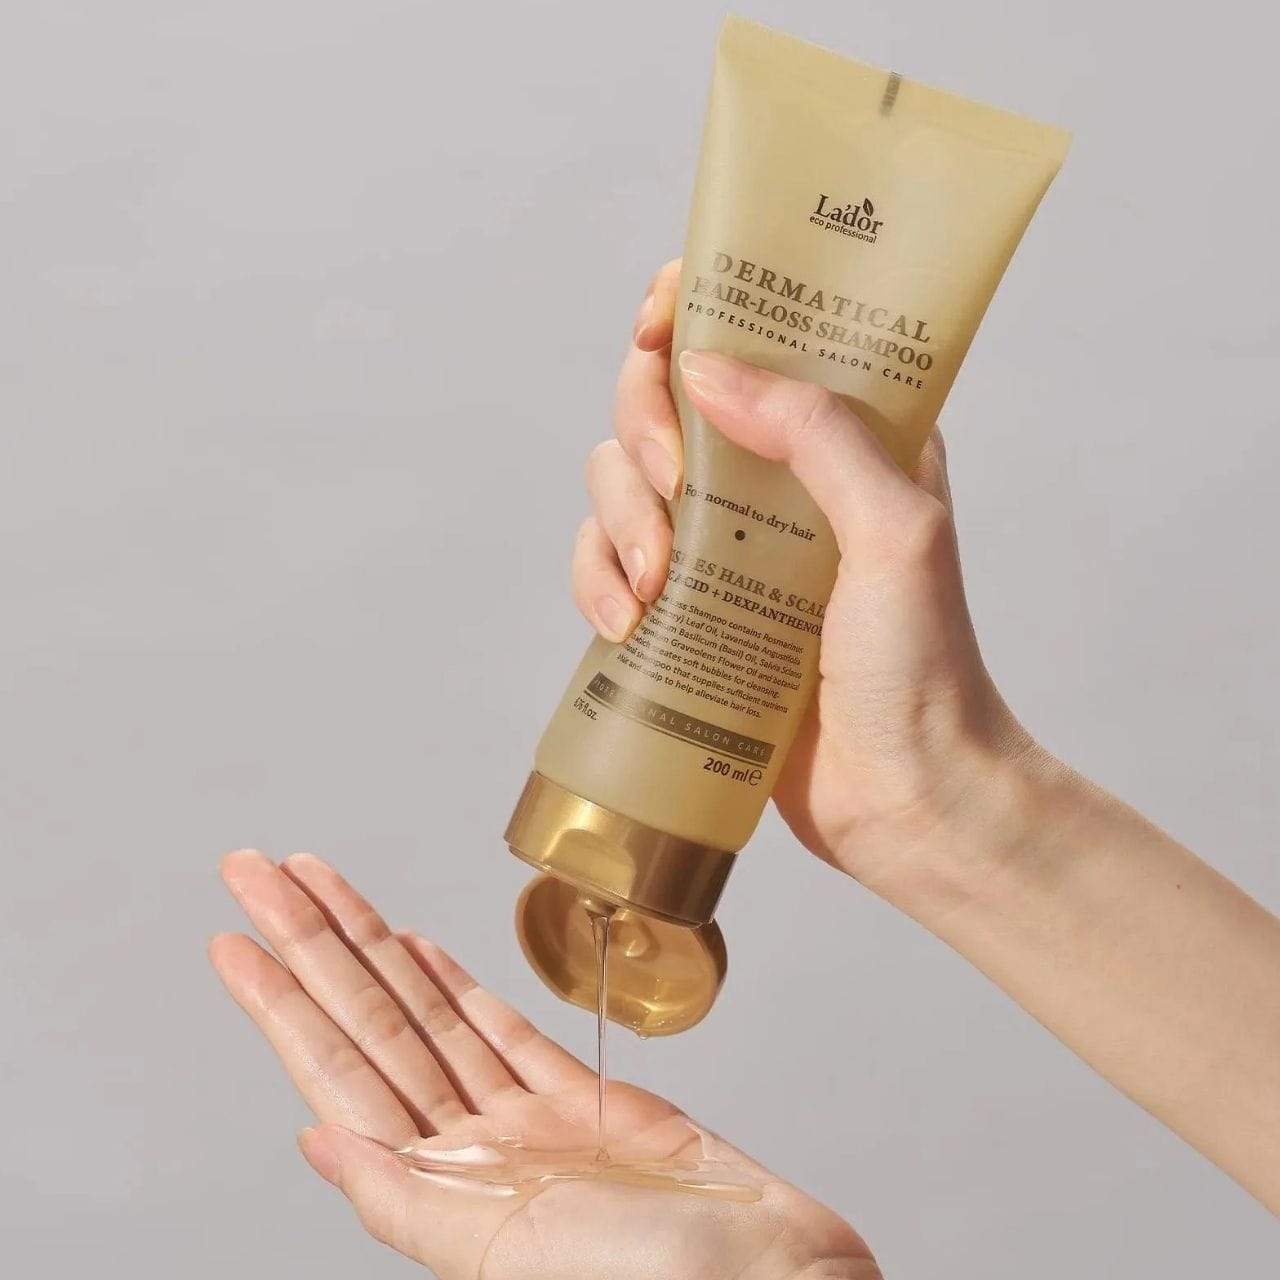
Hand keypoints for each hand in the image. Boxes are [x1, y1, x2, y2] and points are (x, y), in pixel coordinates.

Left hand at [210, 850, 878, 1279]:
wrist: (772, 1278)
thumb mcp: (501, 1249)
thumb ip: (402, 1195)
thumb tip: (314, 1137)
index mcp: (442, 1181)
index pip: (338, 1065)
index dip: (282, 1000)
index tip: (237, 941)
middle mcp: (472, 1143)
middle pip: (372, 1019)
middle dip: (313, 943)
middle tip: (259, 876)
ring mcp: (524, 1116)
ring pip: (428, 1010)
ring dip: (374, 948)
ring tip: (324, 892)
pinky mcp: (582, 1098)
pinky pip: (501, 1027)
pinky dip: (458, 985)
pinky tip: (421, 950)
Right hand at [574, 260, 1042, 892]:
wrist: (907, 797)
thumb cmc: (926, 669)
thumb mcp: (897, 532)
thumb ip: (817, 434)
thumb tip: (703, 370)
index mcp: (846, 437)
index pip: (759, 334)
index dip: (696, 308)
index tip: (657, 326)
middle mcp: (776, 478)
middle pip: (664, 399)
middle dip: (644, 427)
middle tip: (671, 484)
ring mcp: (723, 545)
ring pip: (622, 480)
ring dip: (617, 519)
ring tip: (656, 584)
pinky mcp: (686, 611)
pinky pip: (607, 564)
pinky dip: (596, 581)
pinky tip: (626, 623)